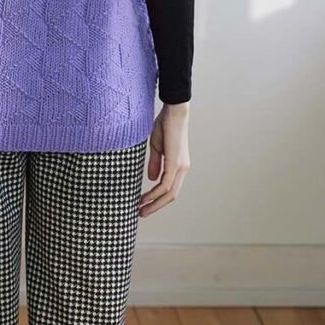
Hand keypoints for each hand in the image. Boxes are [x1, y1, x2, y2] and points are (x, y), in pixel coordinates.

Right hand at [139, 101, 190, 216]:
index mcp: (179, 165)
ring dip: (155, 203)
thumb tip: (151, 180)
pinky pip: (166, 184)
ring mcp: (181, 167)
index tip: (144, 204)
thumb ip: (156, 164)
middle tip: (142, 213)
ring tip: (142, 209)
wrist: (174, 111)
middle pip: (171, 195)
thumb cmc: (165, 125)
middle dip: (156, 206)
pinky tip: (146, 198)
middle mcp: (183, 168)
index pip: (170, 188)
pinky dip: (155, 193)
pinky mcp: (176, 163)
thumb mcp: (157, 147)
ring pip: (169, 193)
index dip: (158, 198)